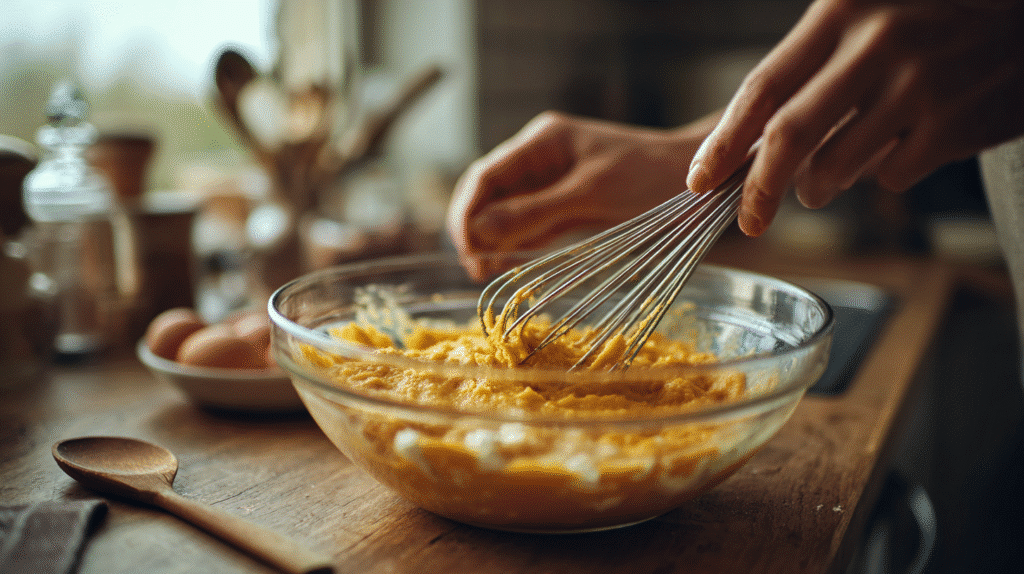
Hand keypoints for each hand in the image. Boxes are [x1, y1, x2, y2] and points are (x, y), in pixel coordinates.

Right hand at [447, 111, 717, 279]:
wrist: (696, 184)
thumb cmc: (648, 178)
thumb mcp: (588, 194)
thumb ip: (533, 212)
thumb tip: (479, 232)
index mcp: (541, 141)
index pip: (485, 175)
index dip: (467, 212)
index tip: (466, 247)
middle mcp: (539, 159)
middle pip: (487, 194)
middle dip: (474, 229)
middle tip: (474, 267)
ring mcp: (550, 183)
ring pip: (503, 214)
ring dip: (492, 241)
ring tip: (485, 272)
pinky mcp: (564, 207)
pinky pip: (528, 227)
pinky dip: (514, 246)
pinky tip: (504, 266)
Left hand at [686, 0, 1023, 236]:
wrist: (1023, 12)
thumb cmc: (927, 16)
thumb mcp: (864, 15)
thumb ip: (810, 67)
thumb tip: (747, 142)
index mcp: (841, 11)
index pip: (763, 87)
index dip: (724, 141)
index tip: (699, 179)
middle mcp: (877, 43)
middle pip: (790, 136)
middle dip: (759, 188)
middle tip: (749, 219)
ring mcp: (920, 84)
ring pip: (837, 167)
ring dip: (818, 187)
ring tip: (822, 181)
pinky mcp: (956, 123)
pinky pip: (891, 177)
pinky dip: (881, 177)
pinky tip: (897, 149)